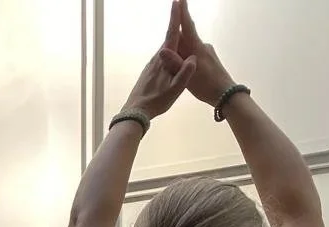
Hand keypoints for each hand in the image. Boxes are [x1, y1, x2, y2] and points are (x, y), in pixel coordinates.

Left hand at [121, 3, 196, 119]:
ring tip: (179, 25)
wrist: (134, 113)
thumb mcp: (174, 90)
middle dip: (176, 22)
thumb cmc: (156, 102)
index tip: (177, 1)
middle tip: (181, 6)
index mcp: (164, 60)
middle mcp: (156, 59)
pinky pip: (163, 56)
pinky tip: (172, 51)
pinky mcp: (149, 71)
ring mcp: (151, 65)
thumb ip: (184, 74)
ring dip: (173, 36)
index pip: (172, 34)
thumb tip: (193, 58)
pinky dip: (170, 49)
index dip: (176, 17)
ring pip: (166, 47)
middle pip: (169, 37)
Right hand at [173, 0, 234, 106]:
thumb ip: (175, 63)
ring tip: (168, 59)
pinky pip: (190, 52)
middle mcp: (201, 46)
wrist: (225, 94)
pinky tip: (179, 65)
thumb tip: (162, 50)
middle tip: (166, 32)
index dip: (182, 12)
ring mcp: (204, 52)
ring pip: (186, 45)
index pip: (187, 25)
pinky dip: (182, 55)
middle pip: (184, 35)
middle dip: (174, 32)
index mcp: (197, 48)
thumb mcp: (188, 76)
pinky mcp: (206, 58)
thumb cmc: (206, 86)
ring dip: (177, 48)